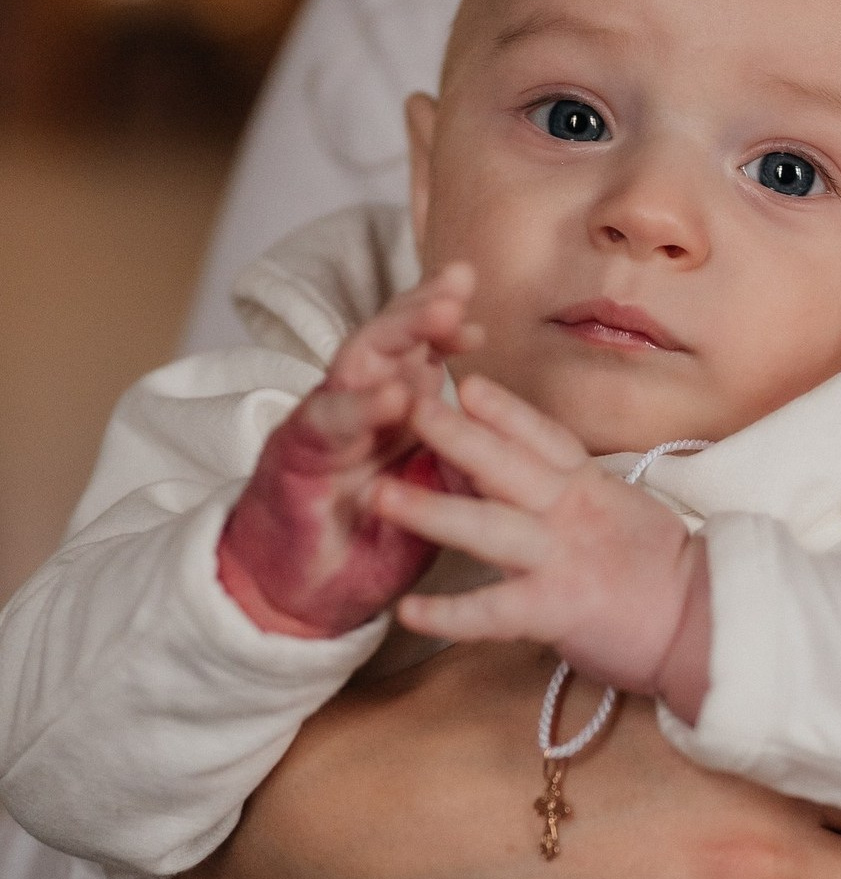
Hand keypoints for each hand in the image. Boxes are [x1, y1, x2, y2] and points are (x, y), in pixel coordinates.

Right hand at [217, 263, 480, 636]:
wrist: (303, 597)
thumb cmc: (368, 538)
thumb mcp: (428, 491)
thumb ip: (455, 453)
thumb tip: (507, 422)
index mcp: (387, 412)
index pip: (416, 352)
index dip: (446, 328)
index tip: (483, 317)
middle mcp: (353, 409)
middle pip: (386, 341)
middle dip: (423, 307)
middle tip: (460, 281)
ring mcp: (322, 429)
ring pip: (356, 366)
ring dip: (398, 336)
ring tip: (440, 314)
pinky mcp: (295, 462)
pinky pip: (326, 425)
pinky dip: (360, 407)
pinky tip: (392, 393)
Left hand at [369, 374, 710, 716]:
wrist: (706, 623)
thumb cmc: (663, 572)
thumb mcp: (620, 512)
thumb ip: (572, 492)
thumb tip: (526, 475)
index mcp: (589, 488)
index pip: (543, 437)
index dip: (502, 409)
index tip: (462, 382)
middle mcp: (572, 513)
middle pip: (507, 465)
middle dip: (455, 434)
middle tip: (406, 406)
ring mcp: (562, 558)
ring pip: (488, 527)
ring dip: (431, 509)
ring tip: (379, 495)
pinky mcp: (557, 609)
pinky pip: (494, 612)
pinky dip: (449, 614)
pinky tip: (407, 612)